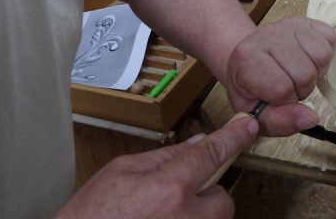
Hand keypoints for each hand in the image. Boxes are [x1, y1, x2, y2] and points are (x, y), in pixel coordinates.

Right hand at [54, 117, 257, 218]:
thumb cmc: (89, 216)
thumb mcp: (120, 171)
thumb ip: (164, 156)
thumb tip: (196, 143)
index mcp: (168, 189)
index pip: (212, 154)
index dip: (233, 138)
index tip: (247, 126)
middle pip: (222, 199)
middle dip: (206, 195)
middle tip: (176, 197)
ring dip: (195, 215)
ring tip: (159, 215)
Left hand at [226, 16, 335, 135]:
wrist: (250, 60)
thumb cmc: (252, 89)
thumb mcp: (256, 114)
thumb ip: (280, 122)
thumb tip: (312, 118)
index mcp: (246, 58)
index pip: (282, 89)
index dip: (285, 101)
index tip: (274, 97)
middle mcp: (267, 34)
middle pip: (306, 74)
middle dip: (302, 89)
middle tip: (289, 86)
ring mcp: (288, 24)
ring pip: (322, 56)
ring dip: (315, 73)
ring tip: (298, 73)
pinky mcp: (306, 20)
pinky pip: (330, 40)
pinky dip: (324, 56)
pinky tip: (307, 58)